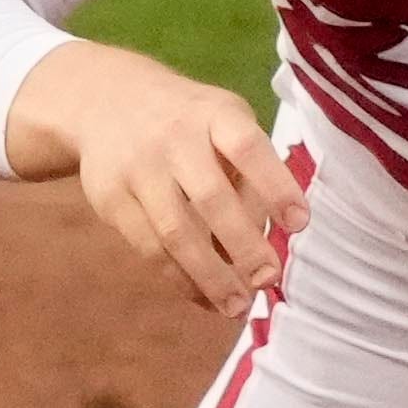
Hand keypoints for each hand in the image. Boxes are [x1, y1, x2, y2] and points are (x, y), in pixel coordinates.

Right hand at [6, 41, 309, 319]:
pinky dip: (180, 278)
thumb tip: (265, 241)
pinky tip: (204, 297)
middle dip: (244, 245)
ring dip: (210, 276)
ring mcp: (137, 168)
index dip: (276, 187)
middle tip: (268, 278)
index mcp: (214, 115)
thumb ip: (249, 175)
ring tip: (238, 306)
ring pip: (175, 232)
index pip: (248, 149)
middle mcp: (174, 138)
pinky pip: (148, 247)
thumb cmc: (190, 123)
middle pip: (211, 198)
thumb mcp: (225, 123)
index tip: (301, 224)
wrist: (105, 100)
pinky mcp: (110, 198)